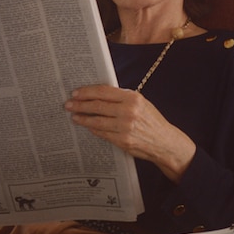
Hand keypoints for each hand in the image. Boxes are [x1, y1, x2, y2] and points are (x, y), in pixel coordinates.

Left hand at [65, 85, 196, 182]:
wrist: (164, 142)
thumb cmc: (151, 120)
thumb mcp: (141, 103)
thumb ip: (122, 98)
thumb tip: (98, 94)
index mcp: (133, 98)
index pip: (104, 91)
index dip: (87, 92)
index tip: (76, 93)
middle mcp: (129, 111)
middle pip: (97, 105)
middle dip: (80, 105)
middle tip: (68, 104)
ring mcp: (125, 127)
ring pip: (97, 120)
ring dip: (82, 118)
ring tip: (74, 116)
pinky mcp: (122, 141)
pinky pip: (102, 133)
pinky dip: (93, 129)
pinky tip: (87, 126)